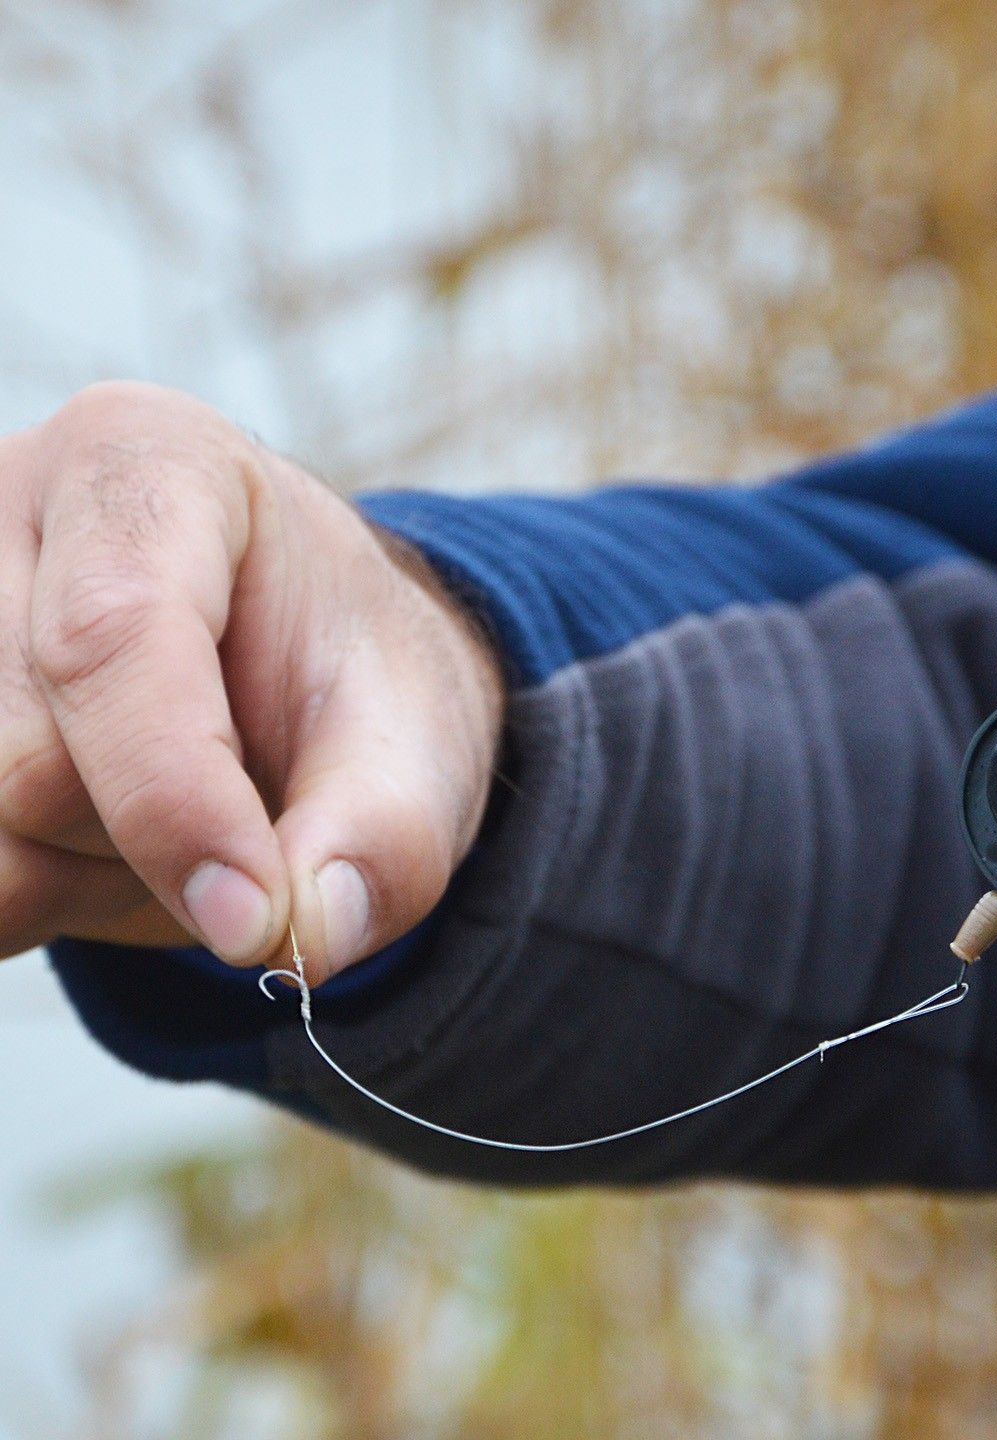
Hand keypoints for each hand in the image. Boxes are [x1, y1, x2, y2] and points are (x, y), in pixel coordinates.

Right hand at [0, 382, 502, 983]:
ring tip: (173, 809)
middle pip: (25, 763)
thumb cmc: (348, 685)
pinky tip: (93, 837)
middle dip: (155, 845)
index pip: (112, 636)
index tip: (254, 920)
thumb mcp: (414, 746)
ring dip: (84, 878)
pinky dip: (29, 894)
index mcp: (145, 462)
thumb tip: (302, 937)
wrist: (294, 685)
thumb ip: (383, 839)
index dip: (173, 800)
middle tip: (248, 810)